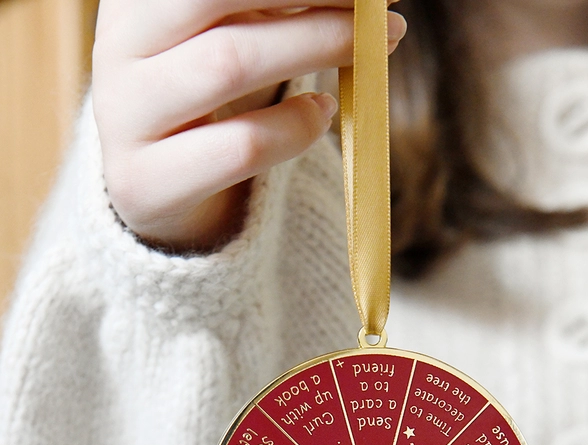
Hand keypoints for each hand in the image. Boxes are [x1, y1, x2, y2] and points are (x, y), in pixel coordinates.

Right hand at [92, 0, 406, 250]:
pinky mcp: (145, 183)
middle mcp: (118, 47)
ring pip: (228, 64)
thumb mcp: (232, 35)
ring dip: (316, 47)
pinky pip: (240, 146)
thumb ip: (278, 8)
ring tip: (372, 50)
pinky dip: (296, 127)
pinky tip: (325, 112)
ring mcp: (126, 118)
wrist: (156, 191)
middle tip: (377, 6)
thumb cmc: (208, 99)